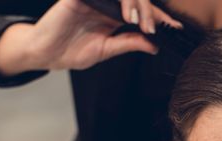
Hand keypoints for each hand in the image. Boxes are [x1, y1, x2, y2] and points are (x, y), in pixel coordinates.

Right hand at [0, 0, 181, 74]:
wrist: (46, 54)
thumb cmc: (72, 51)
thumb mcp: (107, 49)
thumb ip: (129, 43)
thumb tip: (155, 46)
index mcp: (113, 14)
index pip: (140, 11)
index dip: (158, 18)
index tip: (176, 30)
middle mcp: (105, 2)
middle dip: (150, 12)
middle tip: (155, 30)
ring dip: (138, 5)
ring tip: (142, 24)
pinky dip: (120, 1)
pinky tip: (126, 16)